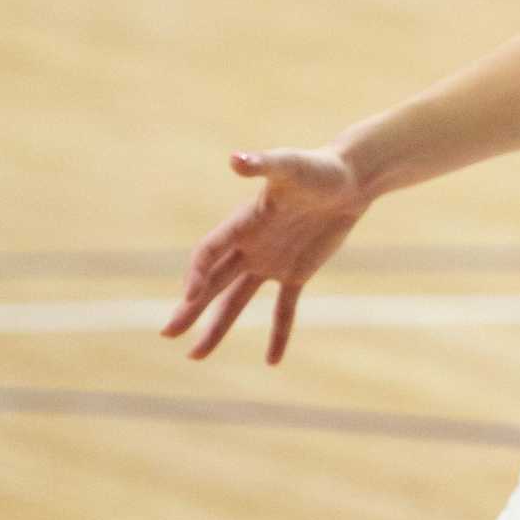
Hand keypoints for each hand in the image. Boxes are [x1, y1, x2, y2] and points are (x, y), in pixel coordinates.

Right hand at [161, 148, 370, 363]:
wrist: (351, 178)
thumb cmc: (319, 167)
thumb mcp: (291, 166)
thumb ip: (263, 164)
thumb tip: (237, 158)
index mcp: (243, 223)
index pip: (211, 253)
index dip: (198, 273)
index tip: (189, 297)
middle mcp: (250, 246)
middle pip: (213, 282)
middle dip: (191, 308)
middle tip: (168, 333)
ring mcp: (271, 261)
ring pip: (237, 300)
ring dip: (217, 326)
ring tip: (196, 354)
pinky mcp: (297, 272)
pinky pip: (284, 309)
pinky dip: (278, 333)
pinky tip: (272, 361)